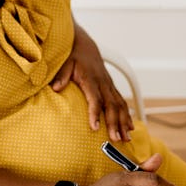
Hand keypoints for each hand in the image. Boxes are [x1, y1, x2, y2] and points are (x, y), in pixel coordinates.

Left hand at [51, 23, 133, 141]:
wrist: (84, 45)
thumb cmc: (72, 56)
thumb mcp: (65, 63)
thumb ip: (61, 76)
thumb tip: (55, 88)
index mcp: (91, 79)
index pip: (95, 99)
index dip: (95, 114)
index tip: (95, 128)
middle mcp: (103, 83)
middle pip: (111, 106)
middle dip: (115, 123)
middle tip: (116, 139)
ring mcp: (109, 85)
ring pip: (120, 106)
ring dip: (124, 122)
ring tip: (126, 139)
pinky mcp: (112, 87)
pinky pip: (122, 102)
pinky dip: (127, 115)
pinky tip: (130, 128)